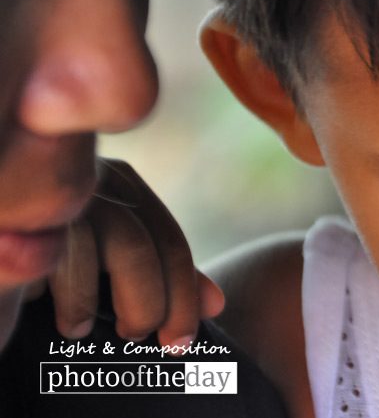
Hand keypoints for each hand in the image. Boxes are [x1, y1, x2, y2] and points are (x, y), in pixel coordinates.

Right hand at [43, 158, 224, 348]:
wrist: (3, 257)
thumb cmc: (41, 262)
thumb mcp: (103, 267)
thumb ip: (153, 274)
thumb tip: (217, 302)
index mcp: (120, 189)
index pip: (169, 239)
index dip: (185, 292)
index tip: (185, 340)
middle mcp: (94, 179)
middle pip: (151, 242)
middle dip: (159, 300)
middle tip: (144, 338)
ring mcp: (63, 189)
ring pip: (123, 242)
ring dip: (123, 295)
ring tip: (90, 331)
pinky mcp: (32, 210)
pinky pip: (70, 249)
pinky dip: (74, 291)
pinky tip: (62, 319)